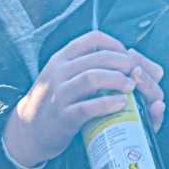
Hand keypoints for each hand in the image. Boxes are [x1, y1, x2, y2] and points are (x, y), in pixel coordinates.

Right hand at [2, 31, 165, 168]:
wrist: (29, 130)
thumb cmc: (57, 100)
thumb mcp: (66, 76)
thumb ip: (91, 66)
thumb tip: (133, 62)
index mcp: (63, 57)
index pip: (94, 39)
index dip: (117, 45)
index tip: (130, 57)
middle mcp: (60, 71)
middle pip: (99, 57)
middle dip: (125, 63)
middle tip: (139, 73)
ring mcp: (59, 93)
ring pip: (92, 77)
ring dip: (118, 79)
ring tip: (132, 86)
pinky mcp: (63, 117)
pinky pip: (87, 106)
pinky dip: (107, 103)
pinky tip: (121, 104)